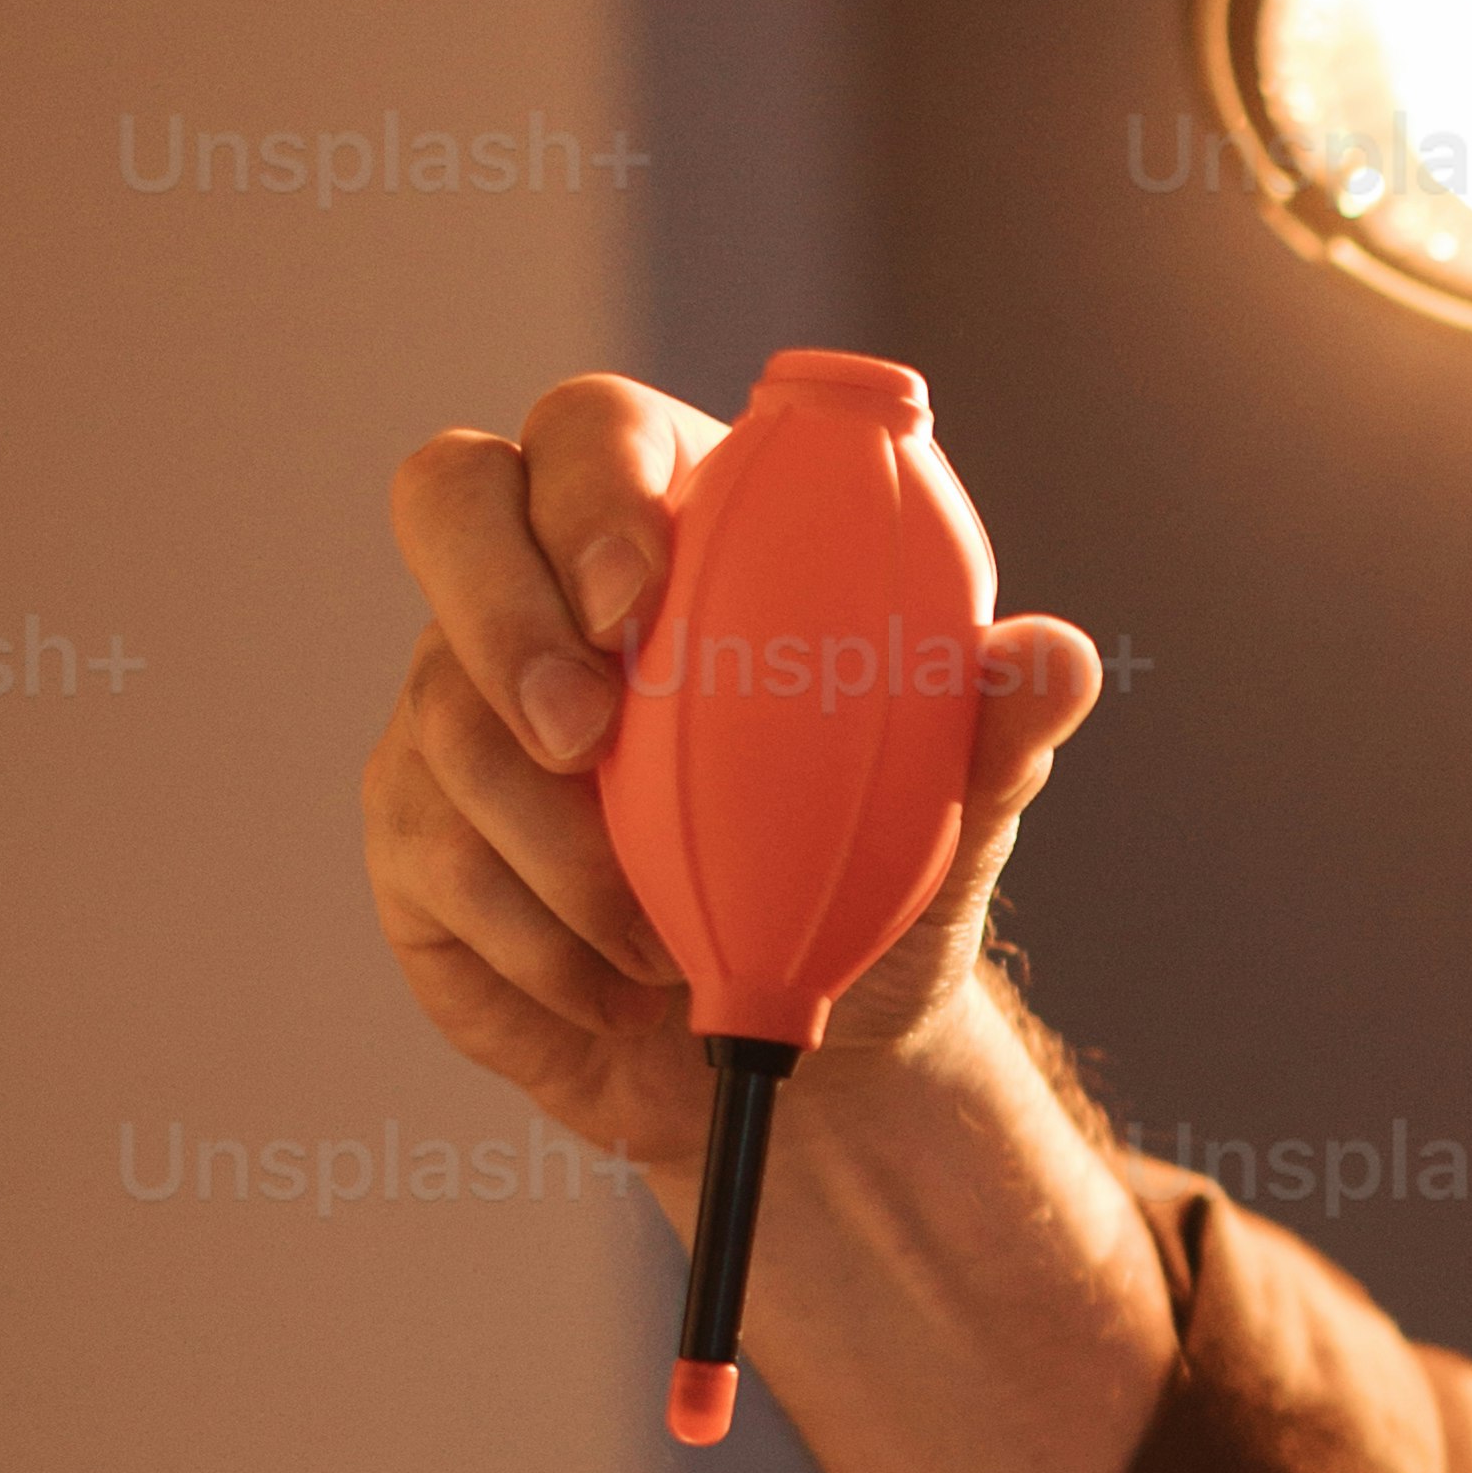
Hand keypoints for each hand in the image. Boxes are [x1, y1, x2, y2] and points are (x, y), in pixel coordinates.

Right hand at [363, 371, 1104, 1165]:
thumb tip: (1056, 658)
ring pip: (444, 724)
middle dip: (499, 611)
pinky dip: (540, 946)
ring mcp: (453, 704)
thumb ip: (993, 726)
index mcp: (672, 523)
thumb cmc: (873, 881)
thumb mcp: (951, 811)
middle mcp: (539, 590)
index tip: (641, 593)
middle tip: (581, 734)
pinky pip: (434, 867)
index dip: (591, 488)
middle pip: (446, 501)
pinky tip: (618, 989)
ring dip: (561, 849)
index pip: (590, 432)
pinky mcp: (415, 836)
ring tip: (667, 939)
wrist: (813, 1041)